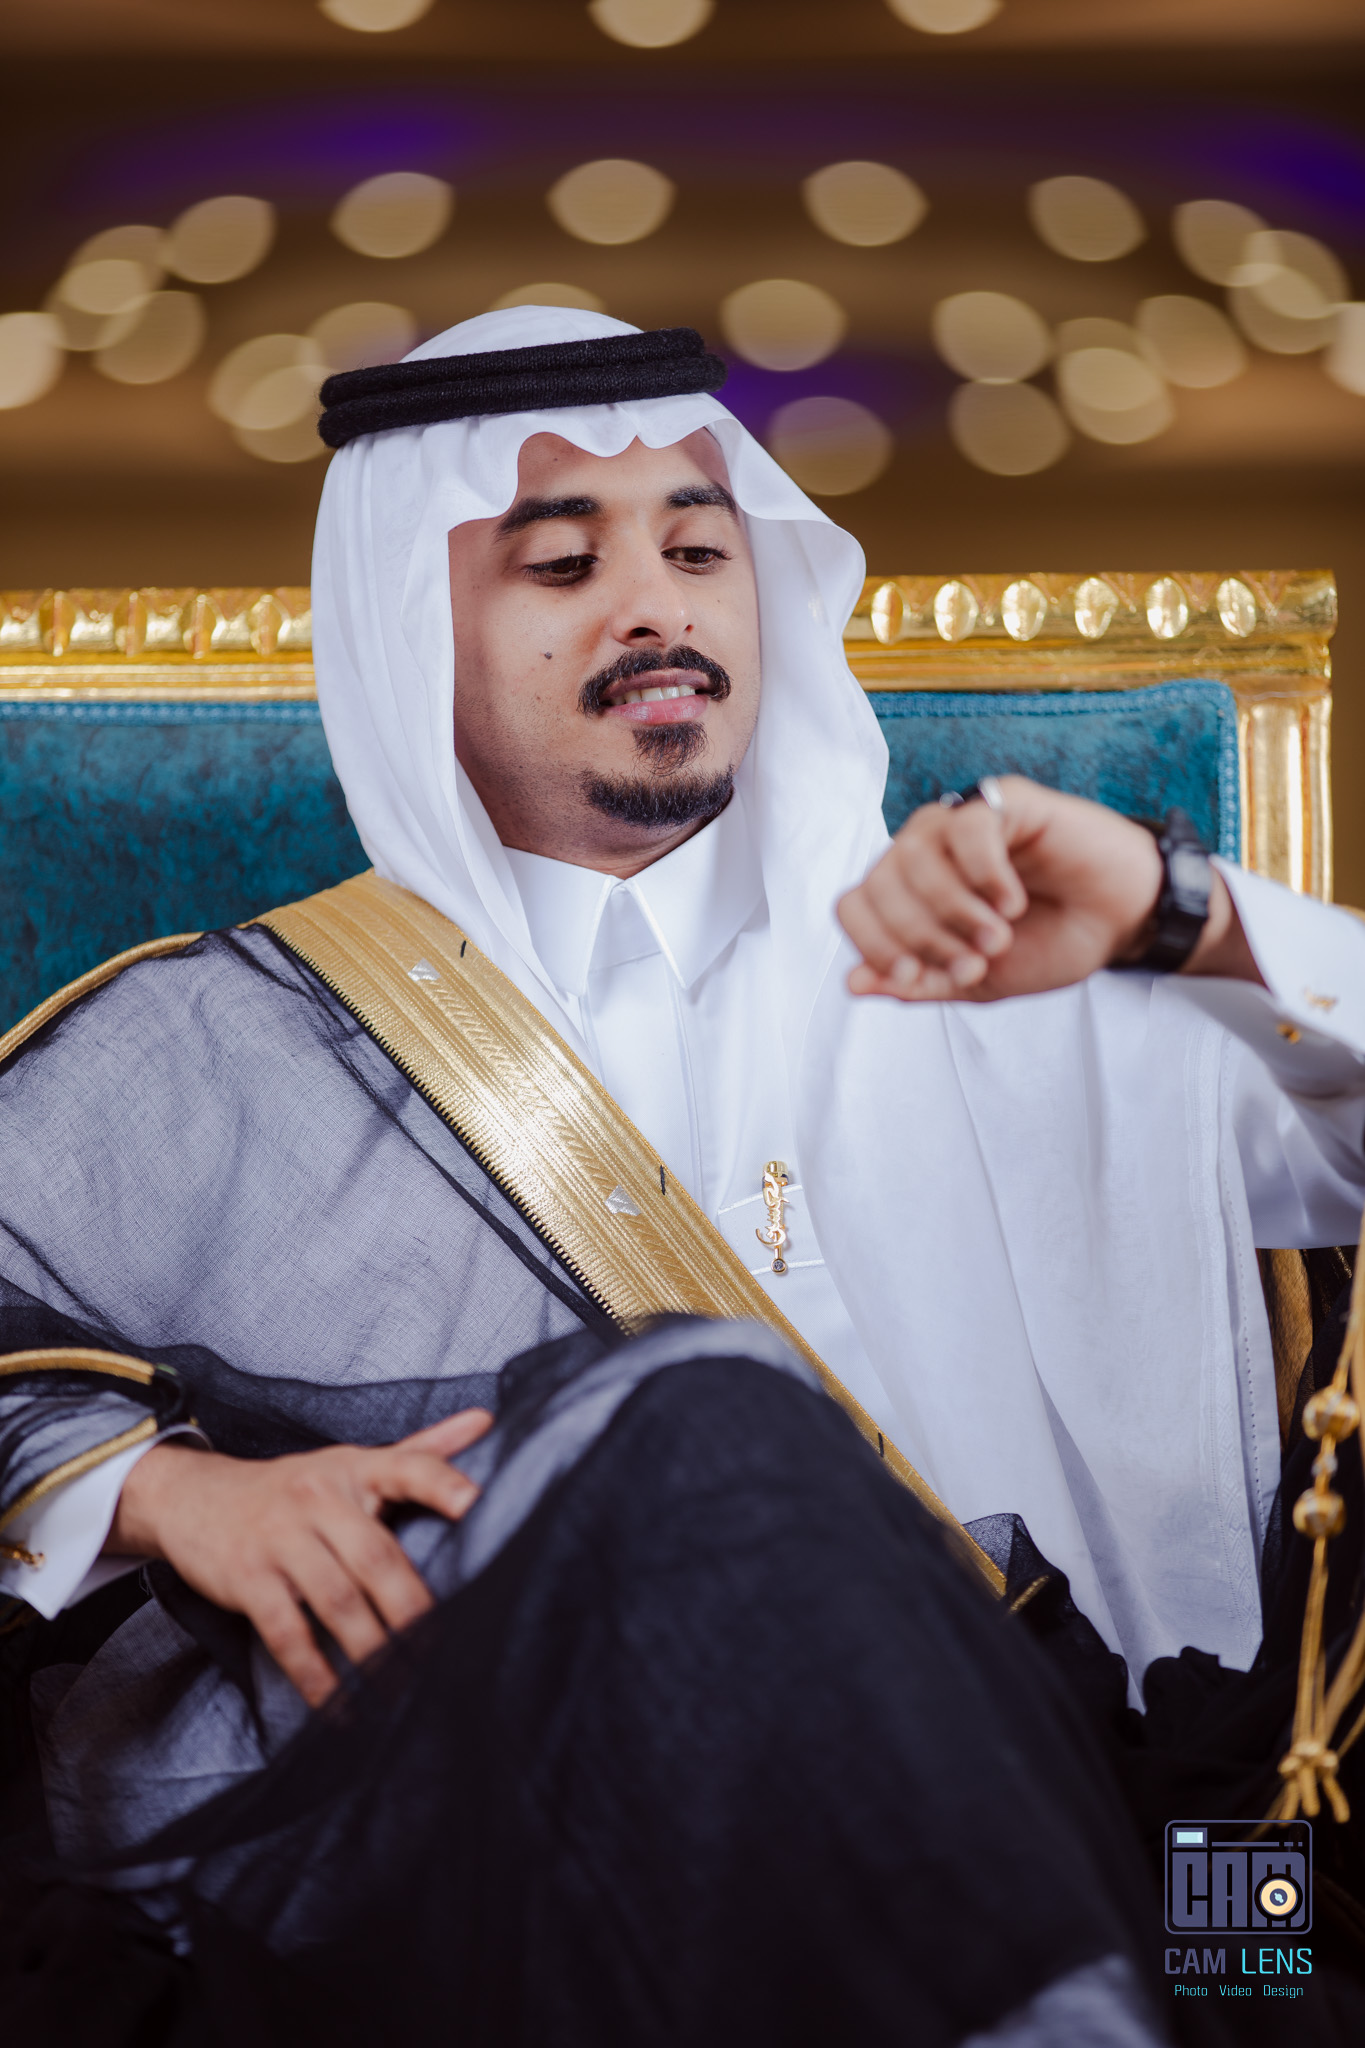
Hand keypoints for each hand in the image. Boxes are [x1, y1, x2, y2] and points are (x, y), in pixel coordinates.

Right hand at [107, 1410, 492, 1706]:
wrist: (194, 1496)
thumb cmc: (294, 1487)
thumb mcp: (353, 1461)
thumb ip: (422, 1449)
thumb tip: (487, 1420)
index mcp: (355, 1468)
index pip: (405, 1466)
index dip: (440, 1483)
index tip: (474, 1504)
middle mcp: (319, 1497)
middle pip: (376, 1556)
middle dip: (412, 1609)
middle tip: (446, 1654)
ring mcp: (281, 1538)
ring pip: (337, 1600)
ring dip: (373, 1652)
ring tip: (402, 1689)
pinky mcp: (249, 1578)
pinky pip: (288, 1632)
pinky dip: (315, 1674)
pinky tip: (339, 1704)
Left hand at [837, 776, 1259, 1002]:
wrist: (1119, 925)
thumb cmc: (1048, 944)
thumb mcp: (976, 982)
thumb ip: (916, 984)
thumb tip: (852, 983)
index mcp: (909, 892)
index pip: (852, 904)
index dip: (875, 944)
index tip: (917, 977)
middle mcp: (925, 850)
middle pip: (878, 882)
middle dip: (921, 935)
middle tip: (975, 961)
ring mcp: (962, 821)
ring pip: (913, 853)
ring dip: (952, 908)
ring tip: (997, 935)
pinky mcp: (1005, 801)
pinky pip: (968, 826)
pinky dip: (985, 873)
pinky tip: (1012, 901)